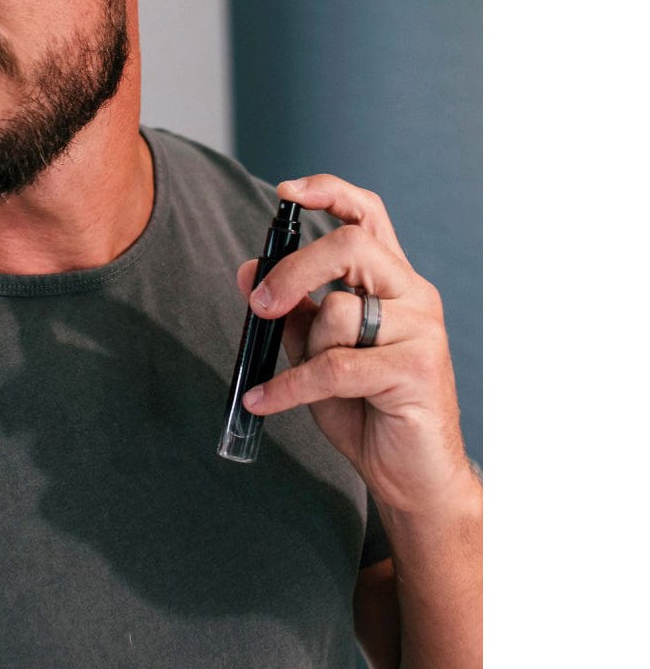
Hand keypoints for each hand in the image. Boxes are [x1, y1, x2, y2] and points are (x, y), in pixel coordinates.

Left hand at [238, 174, 471, 513]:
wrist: (411, 476)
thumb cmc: (365, 407)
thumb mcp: (316, 351)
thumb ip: (290, 311)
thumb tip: (246, 271)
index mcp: (391, 280)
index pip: (367, 214)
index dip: (329, 192)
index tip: (285, 192)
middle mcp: (414, 294)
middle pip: (352, 245)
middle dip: (296, 270)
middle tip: (260, 305)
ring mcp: (422, 330)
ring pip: (340, 311)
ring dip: (308, 351)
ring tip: (307, 382)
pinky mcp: (417, 369)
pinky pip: (335, 366)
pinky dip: (290, 387)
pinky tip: (264, 400)